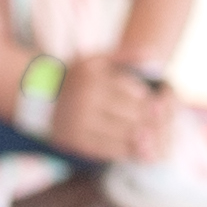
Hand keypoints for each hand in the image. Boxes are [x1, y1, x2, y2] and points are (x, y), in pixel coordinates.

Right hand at [46, 50, 177, 166]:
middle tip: (165, 125)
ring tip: (156, 138)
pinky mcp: (77, 142)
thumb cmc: (78, 77)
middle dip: (151, 120)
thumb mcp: (96, 59)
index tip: (163, 104)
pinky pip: (110, 149)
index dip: (151, 101)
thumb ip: (125, 55)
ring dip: (144, 139)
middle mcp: (85, 100)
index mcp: (93, 78)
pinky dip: (127, 151)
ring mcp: (80, 123)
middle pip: (132, 115)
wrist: (40, 98)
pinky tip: (138, 149)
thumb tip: (154, 57)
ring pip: (123, 134)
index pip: (135, 93)